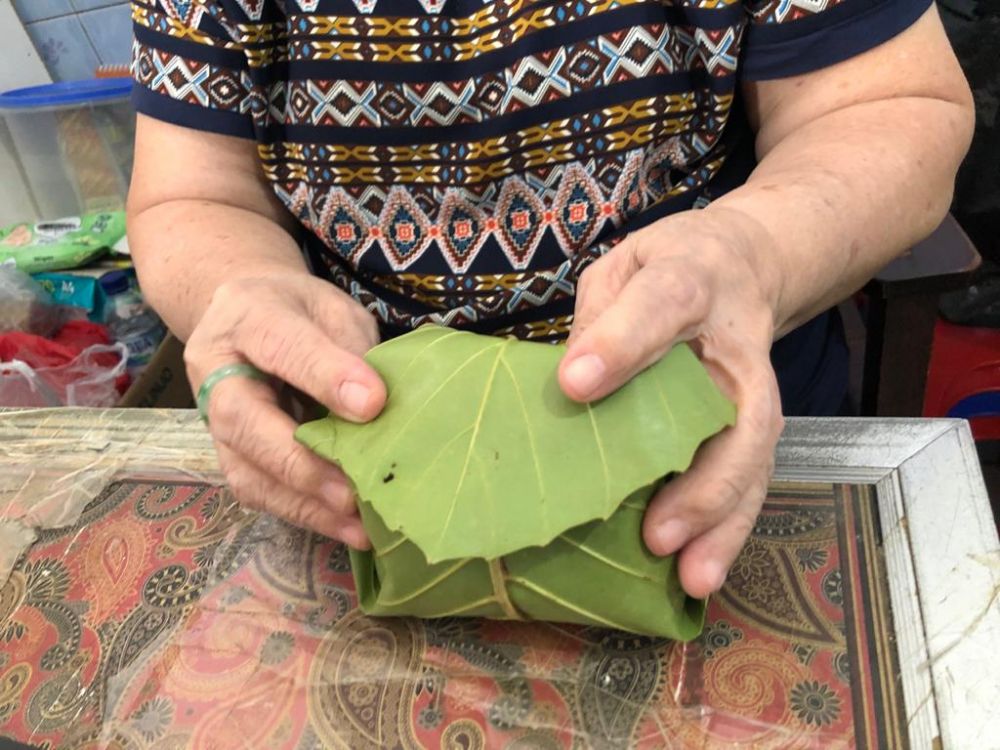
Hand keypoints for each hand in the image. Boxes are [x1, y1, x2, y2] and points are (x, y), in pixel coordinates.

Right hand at [184, 271, 385, 546]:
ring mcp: (215, 420)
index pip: (282, 346)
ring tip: (357, 526)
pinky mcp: (231, 455)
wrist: (245, 314)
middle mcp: (216, 371)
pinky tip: (347, 528)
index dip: (326, 376)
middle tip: (352, 492)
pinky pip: (259, 492)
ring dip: (304, 503)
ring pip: (246, 470)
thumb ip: (349, 345)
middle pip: (244, 421)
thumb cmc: (299, 312)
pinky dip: (304, 514)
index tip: (373, 403)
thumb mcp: (331, 308)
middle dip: (299, 461)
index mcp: (246, 317)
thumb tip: (377, 403)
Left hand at [559, 208, 784, 597]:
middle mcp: (734, 342)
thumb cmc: (666, 268)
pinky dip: (729, 528)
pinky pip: (751, 477)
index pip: (661, 307)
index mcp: (690, 281)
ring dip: (723, 522)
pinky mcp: (757, 421)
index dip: (622, 344)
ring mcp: (754, 386)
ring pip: (753, 457)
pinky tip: (702, 571)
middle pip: (737, 409)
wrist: (742, 264)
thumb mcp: (621, 268)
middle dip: (702, 477)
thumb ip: (598, 317)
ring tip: (691, 575)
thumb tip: (570, 384)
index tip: (576, 384)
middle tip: (657, 532)